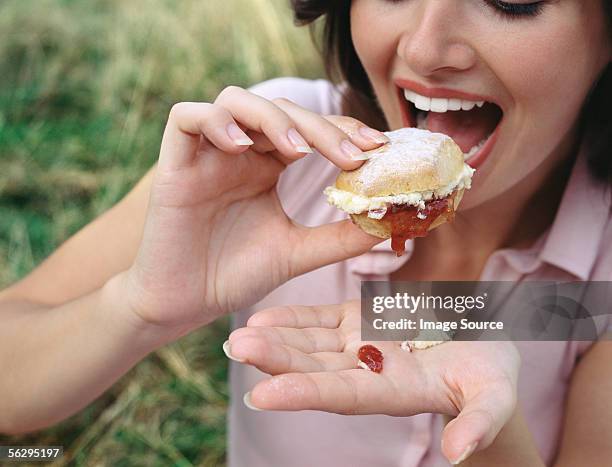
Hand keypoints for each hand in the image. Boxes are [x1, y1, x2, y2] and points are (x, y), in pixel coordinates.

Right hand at [120, 86, 387, 333]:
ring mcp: (206, 154)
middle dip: (320, 126)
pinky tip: (243, 147)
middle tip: (352, 154)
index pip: (308, 127)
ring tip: (298, 151)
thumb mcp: (298, 252)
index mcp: (267, 166)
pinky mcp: (173, 163)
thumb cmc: (234, 275)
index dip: (343, 129)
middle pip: (280, 109)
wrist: (183, 304)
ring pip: (236, 100)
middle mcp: (239, 152)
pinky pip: (186, 117)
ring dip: (272, 117)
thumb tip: (391, 221)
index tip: (379, 149)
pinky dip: (216, 122)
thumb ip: (341, 236)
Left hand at [228, 300, 520, 464]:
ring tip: (239, 335)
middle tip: (237, 348)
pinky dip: (294, 318)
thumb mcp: (497, 395)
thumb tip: (459, 455)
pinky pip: (322, 319)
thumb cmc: (494, 373)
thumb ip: (480, 421)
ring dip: (276, 340)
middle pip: (317, 369)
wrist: (482, 346)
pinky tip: (263, 318)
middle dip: (277, 361)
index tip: (262, 395)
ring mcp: (361, 345)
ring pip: (312, 343)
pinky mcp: (360, 321)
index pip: (345, 396)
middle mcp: (369, 372)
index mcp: (397, 392)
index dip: (306, 394)